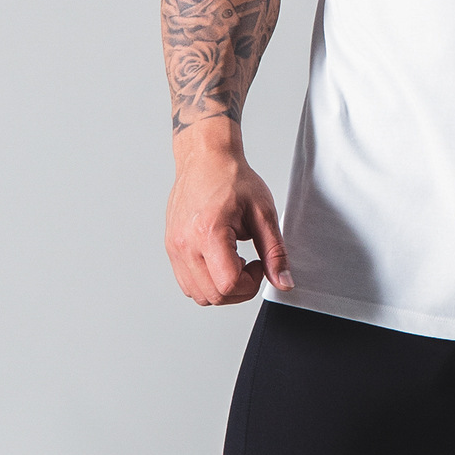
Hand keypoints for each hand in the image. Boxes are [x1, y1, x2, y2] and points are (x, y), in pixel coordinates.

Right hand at [165, 122, 294, 304]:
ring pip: (198, 295)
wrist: (206, 158)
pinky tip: (220, 259)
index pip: (228, 285)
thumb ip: (275, 251)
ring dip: (221, 288)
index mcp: (209, 232)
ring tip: (235, 259)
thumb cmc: (232, 178)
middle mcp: (185, 244)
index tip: (259, 265)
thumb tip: (284, 282)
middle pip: (213, 296)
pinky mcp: (171, 248)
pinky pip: (187, 283)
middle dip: (239, 289)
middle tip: (251, 264)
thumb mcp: (263, 212)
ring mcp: (174, 248)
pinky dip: (206, 282)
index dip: (251, 283)